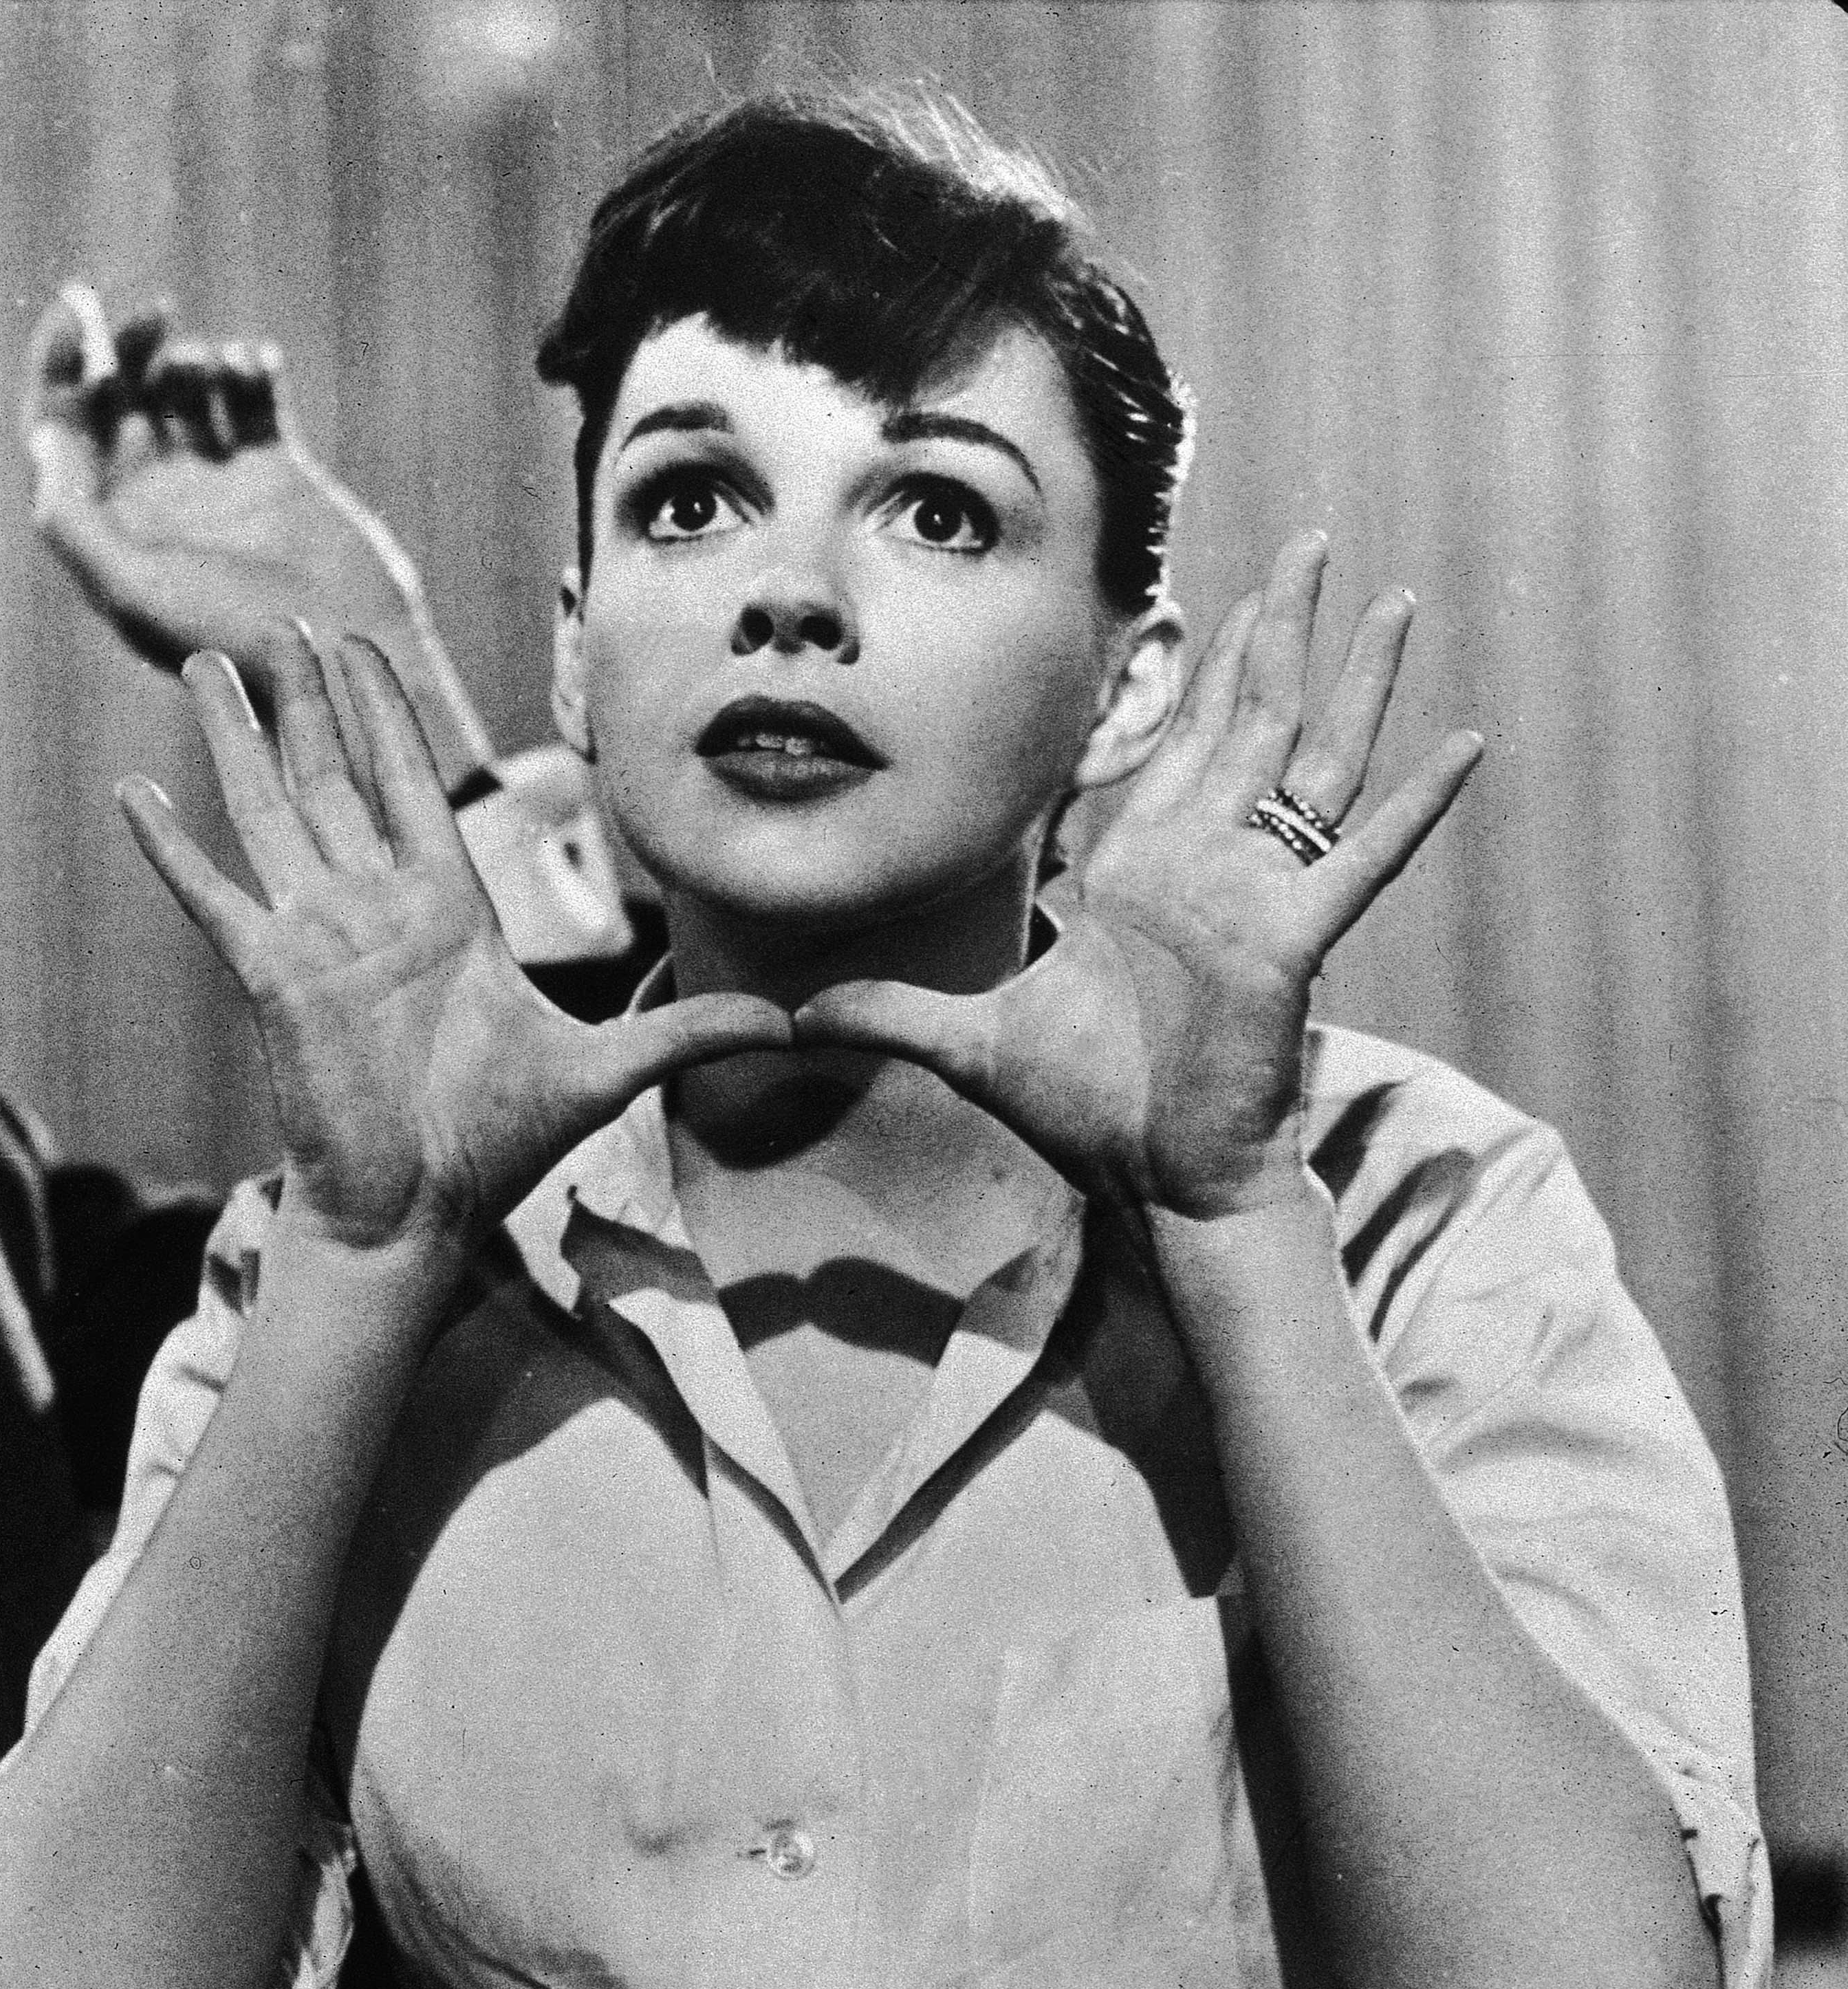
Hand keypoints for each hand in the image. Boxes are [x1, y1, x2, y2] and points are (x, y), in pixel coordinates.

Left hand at [24, 285, 489, 786]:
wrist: (340, 656)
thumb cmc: (233, 637)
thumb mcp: (132, 591)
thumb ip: (71, 520)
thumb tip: (46, 434)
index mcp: (114, 526)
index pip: (64, 427)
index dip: (60, 365)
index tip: (81, 315)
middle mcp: (161, 500)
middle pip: (122, 393)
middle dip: (128, 345)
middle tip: (152, 315)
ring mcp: (221, 482)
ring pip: (185, 387)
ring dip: (191, 359)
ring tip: (216, 371)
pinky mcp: (280, 470)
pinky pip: (253, 397)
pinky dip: (251, 366)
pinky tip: (257, 365)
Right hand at [118, 628, 788, 1266]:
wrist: (418, 1218)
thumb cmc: (494, 1151)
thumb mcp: (606, 1072)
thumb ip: (686, 1033)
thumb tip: (787, 1022)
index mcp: (445, 917)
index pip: (410, 790)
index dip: (386, 717)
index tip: (362, 650)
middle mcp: (374, 911)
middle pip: (337, 777)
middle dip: (315, 699)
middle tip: (290, 623)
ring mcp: (316, 938)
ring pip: (271, 811)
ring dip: (238, 738)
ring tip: (206, 664)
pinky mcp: (273, 976)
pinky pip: (214, 896)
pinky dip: (173, 848)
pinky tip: (136, 791)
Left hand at [795, 533, 1482, 1222]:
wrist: (1155, 1181)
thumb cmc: (1087, 1114)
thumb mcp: (967, 1042)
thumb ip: (886, 1012)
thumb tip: (790, 1014)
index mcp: (1143, 872)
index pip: (1178, 746)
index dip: (1205, 671)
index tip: (1227, 600)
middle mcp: (1210, 867)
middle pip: (1255, 718)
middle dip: (1282, 627)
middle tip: (1314, 539)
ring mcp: (1260, 896)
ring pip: (1315, 759)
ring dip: (1357, 679)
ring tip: (1398, 599)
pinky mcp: (1294, 939)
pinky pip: (1365, 857)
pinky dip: (1416, 805)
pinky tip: (1465, 745)